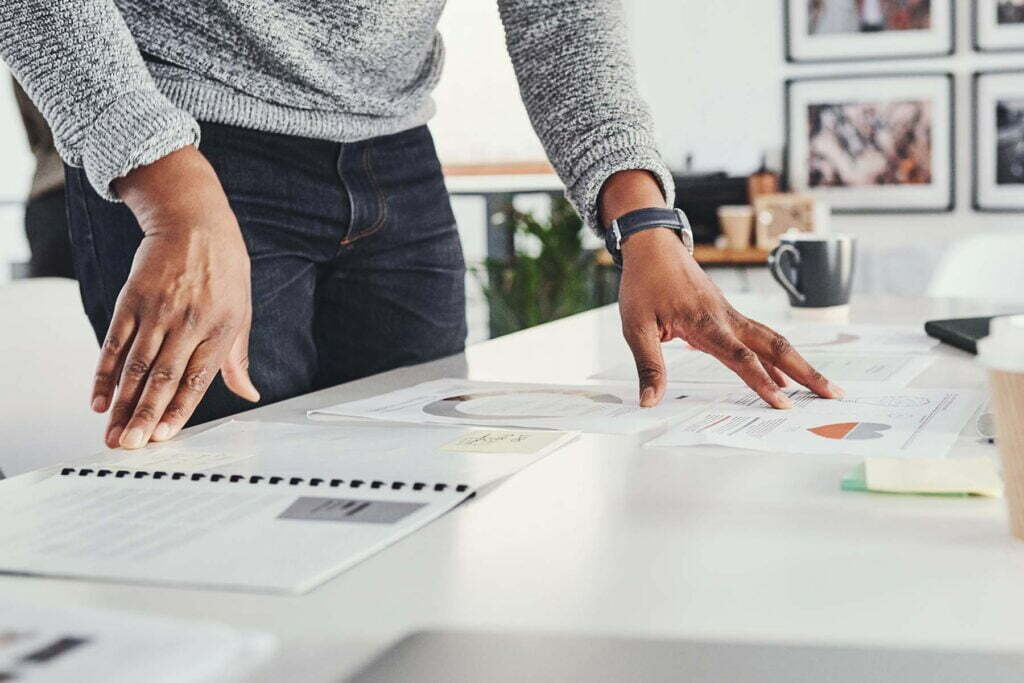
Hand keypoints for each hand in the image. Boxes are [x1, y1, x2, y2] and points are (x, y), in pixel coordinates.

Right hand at [92, 147, 258, 448]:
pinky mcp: (132, 300)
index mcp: (221, 330)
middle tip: (130, 446)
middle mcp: (189, 323)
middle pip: (163, 378)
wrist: (195, 222)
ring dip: (122, 403)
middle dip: (145, 415)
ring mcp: (158, 311)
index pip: (197, 380)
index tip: (162, 436)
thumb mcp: (242, 312)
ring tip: (112, 433)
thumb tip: (249, 394)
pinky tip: (98, 398)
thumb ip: (237, 359)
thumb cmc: (225, 271)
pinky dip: (104, 372)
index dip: (178, 411)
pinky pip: (114, 342)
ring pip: (137, 366)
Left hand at [618, 229, 842, 407]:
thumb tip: (649, 401)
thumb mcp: (635, 327)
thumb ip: (649, 366)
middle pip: (775, 346)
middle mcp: (726, 317)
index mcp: (704, 323)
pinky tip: (782, 376)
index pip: (740, 357)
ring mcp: (730, 314)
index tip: (783, 403)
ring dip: (798, 364)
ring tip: (819, 389)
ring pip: (773, 340)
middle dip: (806, 371)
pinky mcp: (728, 313)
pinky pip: (759, 337)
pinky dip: (775, 357)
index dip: (762, 382)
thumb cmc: (643, 284)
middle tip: (832, 395)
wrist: (652, 246)